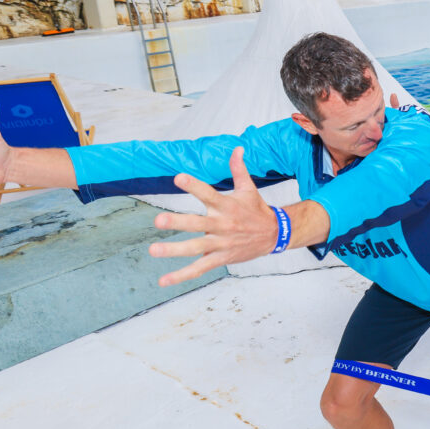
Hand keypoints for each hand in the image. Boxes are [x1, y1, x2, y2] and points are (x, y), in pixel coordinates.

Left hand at [147, 148, 277, 285]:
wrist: (275, 235)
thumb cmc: (257, 210)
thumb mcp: (249, 188)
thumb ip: (238, 168)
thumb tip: (238, 148)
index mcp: (227, 206)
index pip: (208, 194)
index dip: (194, 186)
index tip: (178, 177)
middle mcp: (223, 225)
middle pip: (198, 224)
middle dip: (178, 222)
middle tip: (158, 220)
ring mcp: (221, 244)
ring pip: (196, 248)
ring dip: (174, 250)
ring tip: (153, 249)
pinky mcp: (221, 259)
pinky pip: (199, 269)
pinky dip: (181, 276)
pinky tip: (163, 280)